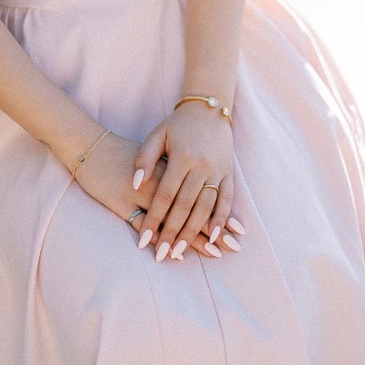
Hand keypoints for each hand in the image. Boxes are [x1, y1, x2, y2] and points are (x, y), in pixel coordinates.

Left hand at [131, 105, 241, 261]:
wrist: (209, 109)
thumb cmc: (177, 125)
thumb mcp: (156, 135)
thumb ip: (145, 158)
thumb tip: (135, 184)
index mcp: (181, 157)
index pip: (164, 195)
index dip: (154, 219)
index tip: (143, 240)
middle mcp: (201, 166)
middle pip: (184, 206)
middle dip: (172, 233)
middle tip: (161, 255)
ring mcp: (217, 171)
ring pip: (205, 208)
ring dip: (194, 233)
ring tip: (180, 252)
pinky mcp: (229, 174)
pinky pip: (226, 200)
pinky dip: (221, 220)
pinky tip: (214, 237)